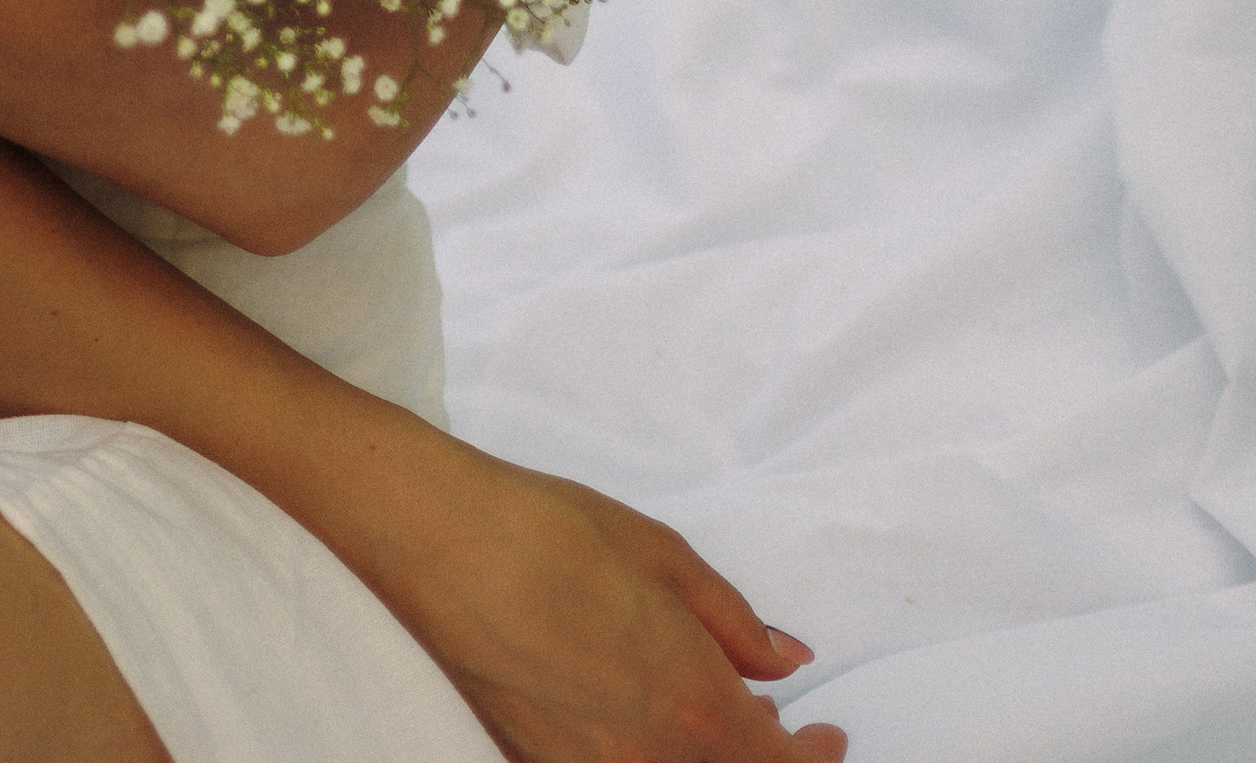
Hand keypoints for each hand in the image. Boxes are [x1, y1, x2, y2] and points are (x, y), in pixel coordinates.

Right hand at [345, 420, 844, 762]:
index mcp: (695, 710)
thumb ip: (735, 623)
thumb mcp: (665, 559)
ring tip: (716, 718)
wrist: (444, 541)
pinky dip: (653, 756)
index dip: (816, 758)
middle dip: (768, 759)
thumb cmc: (554, 533)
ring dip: (711, 758)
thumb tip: (787, 663)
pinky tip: (650, 719)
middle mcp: (648, 762)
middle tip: (782, 727)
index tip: (830, 734)